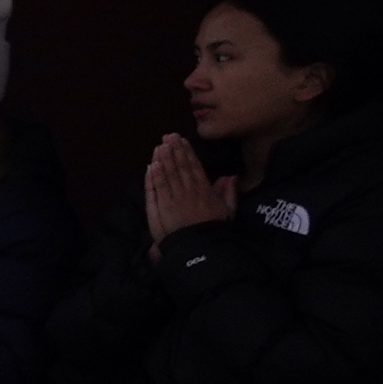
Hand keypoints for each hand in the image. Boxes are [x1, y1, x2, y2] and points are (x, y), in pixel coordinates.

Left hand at [141, 132, 240, 246]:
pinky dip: (153, 177)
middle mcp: (187, 191)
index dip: (187, 152)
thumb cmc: (214, 229)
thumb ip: (229, 193)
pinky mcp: (159, 207)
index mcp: (204, 190)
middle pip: (179, 167)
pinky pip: (155, 189)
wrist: (198, 247)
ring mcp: (172, 198)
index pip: (194, 166)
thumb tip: (231, 176)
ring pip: (166, 175)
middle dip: (173, 150)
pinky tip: (151, 165)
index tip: (182, 139)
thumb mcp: (228, 211)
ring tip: (159, 146)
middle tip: (168, 136)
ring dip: (162, 159)